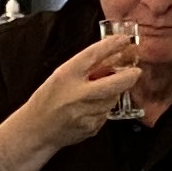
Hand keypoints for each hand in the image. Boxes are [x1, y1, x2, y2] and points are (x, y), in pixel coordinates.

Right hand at [6, 31, 142, 160]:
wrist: (36, 130)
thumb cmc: (47, 100)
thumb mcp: (60, 77)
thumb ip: (83, 69)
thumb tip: (110, 58)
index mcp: (66, 75)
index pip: (93, 55)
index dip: (111, 46)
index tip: (123, 40)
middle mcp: (77, 93)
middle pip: (114, 83)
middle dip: (129, 76)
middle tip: (135, 72)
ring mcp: (85, 113)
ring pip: (112, 99)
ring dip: (113, 93)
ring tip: (99, 92)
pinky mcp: (91, 127)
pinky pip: (106, 114)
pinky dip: (103, 109)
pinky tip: (90, 108)